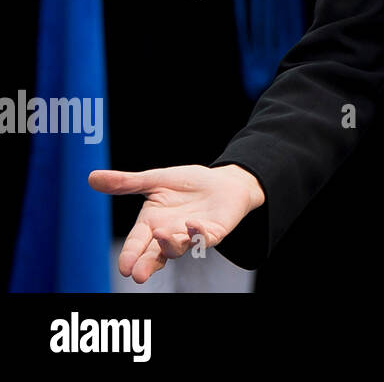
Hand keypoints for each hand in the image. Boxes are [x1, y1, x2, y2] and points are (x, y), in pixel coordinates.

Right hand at [88, 165, 264, 283]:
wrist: (223, 182)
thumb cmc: (187, 184)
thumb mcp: (155, 180)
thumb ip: (126, 183)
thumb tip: (91, 177)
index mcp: (150, 225)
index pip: (136, 243)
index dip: (130, 255)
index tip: (124, 267)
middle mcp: (168, 235)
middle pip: (154, 255)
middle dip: (146, 265)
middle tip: (138, 275)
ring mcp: (190, 236)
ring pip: (178, 248)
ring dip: (170, 245)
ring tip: (162, 236)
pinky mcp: (212, 233)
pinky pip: (205, 238)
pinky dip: (198, 234)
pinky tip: (192, 224)